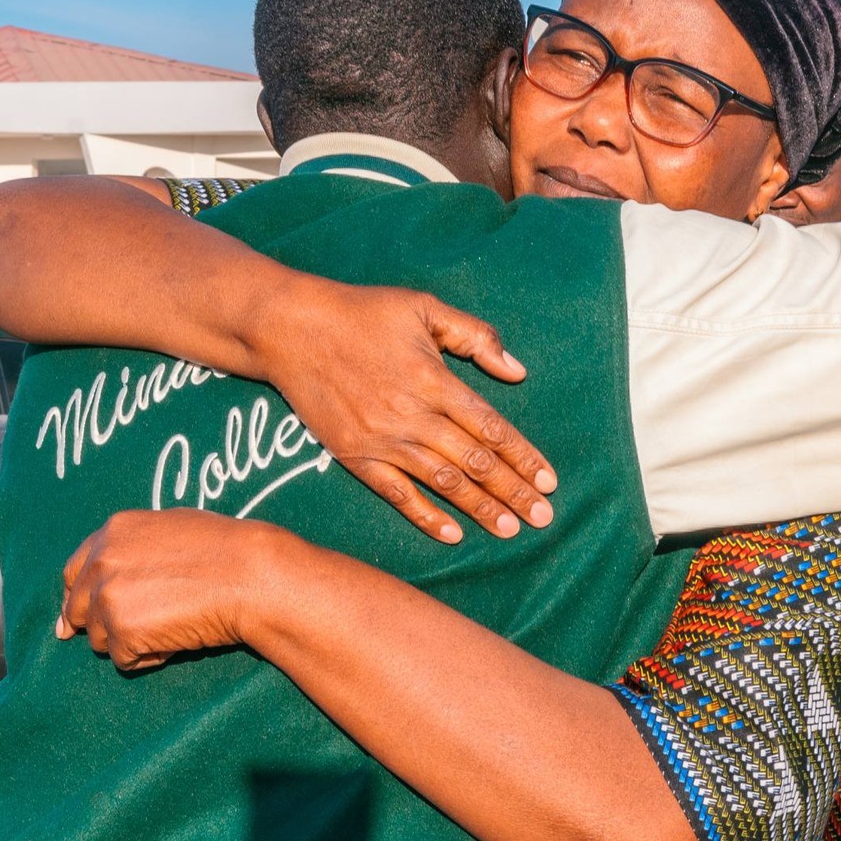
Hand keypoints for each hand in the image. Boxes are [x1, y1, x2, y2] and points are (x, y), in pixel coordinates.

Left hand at [57, 509, 295, 669]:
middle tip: (135, 631)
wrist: (250, 576)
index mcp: (112, 532)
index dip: (80, 597)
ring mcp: (108, 598)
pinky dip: (148, 658)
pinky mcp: (122, 632)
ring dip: (129, 641)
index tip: (84, 616)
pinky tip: (177, 639)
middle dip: (101, 624)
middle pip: (78, 610)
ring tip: (171, 626)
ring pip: (100, 639)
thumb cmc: (225, 551)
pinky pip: (124, 660)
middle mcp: (101, 562)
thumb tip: (108, 578)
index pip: (74, 572)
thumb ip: (132, 549)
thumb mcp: (171, 529)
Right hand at [264, 273, 557, 544]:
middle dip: (513, 492)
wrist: (290, 328)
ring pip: (442, 483)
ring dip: (479, 509)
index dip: (524, 457)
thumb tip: (517, 371)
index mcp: (434, 380)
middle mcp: (412, 416)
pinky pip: (396, 494)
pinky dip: (426, 517)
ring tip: (510, 529)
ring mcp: (382, 440)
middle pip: (474, 463)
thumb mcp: (423, 306)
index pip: (492, 429)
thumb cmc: (362, 312)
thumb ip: (475, 336)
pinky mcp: (354, 456)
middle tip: (543, 517)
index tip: (549, 481)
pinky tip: (453, 534)